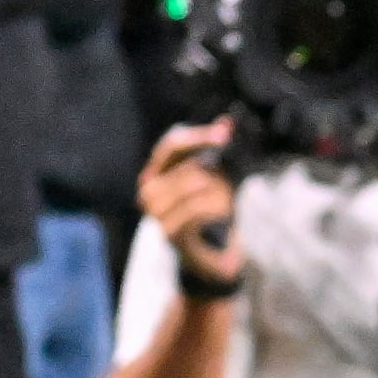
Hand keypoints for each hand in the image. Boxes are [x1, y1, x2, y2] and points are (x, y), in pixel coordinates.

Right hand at [141, 122, 244, 290]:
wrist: (217, 255)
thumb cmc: (213, 211)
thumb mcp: (218, 175)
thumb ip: (217, 149)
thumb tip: (226, 121)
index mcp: (157, 171)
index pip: (172, 144)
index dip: (198, 137)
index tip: (225, 134)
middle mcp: (149, 189)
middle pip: (187, 165)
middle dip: (215, 174)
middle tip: (228, 187)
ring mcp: (155, 212)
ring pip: (192, 185)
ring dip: (218, 192)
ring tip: (227, 203)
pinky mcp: (168, 231)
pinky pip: (194, 209)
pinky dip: (214, 208)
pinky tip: (222, 213)